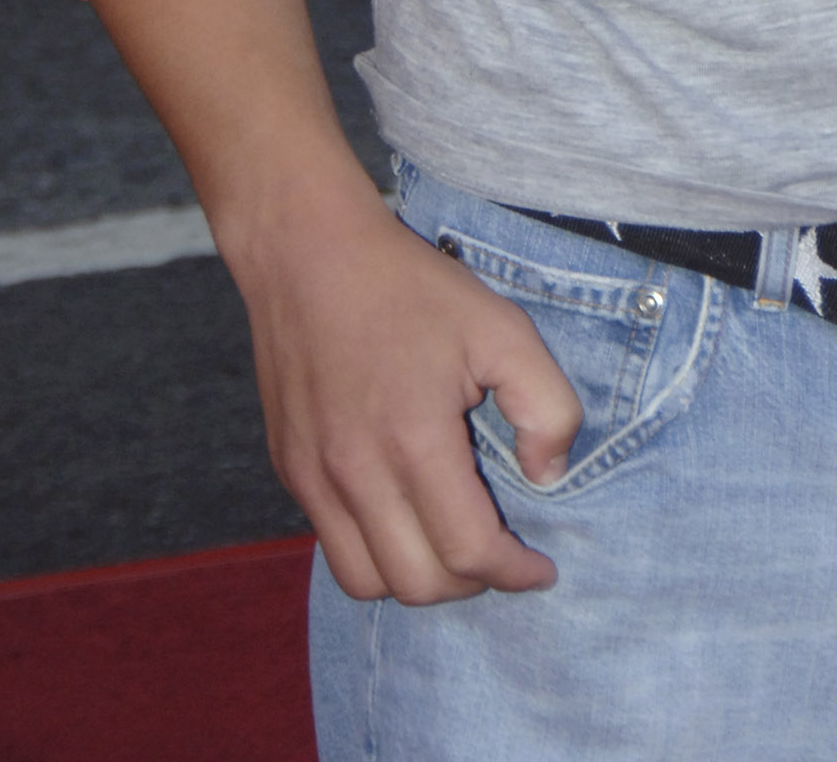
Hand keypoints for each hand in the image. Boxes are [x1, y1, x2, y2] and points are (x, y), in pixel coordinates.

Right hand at [232, 164, 583, 604]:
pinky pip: (333, 547)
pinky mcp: (290, 469)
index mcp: (414, 438)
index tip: (540, 567)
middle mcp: (355, 471)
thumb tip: (546, 475)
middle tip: (500, 555)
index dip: (514, 573)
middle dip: (472, 584)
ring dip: (418, 580)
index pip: (468, 551)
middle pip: (419, 584)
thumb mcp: (501, 326)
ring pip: (367, 582)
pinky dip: (374, 553)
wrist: (308, 251)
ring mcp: (313, 475)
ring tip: (450, 545)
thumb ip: (546, 404)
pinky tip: (404, 516)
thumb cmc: (408, 285)